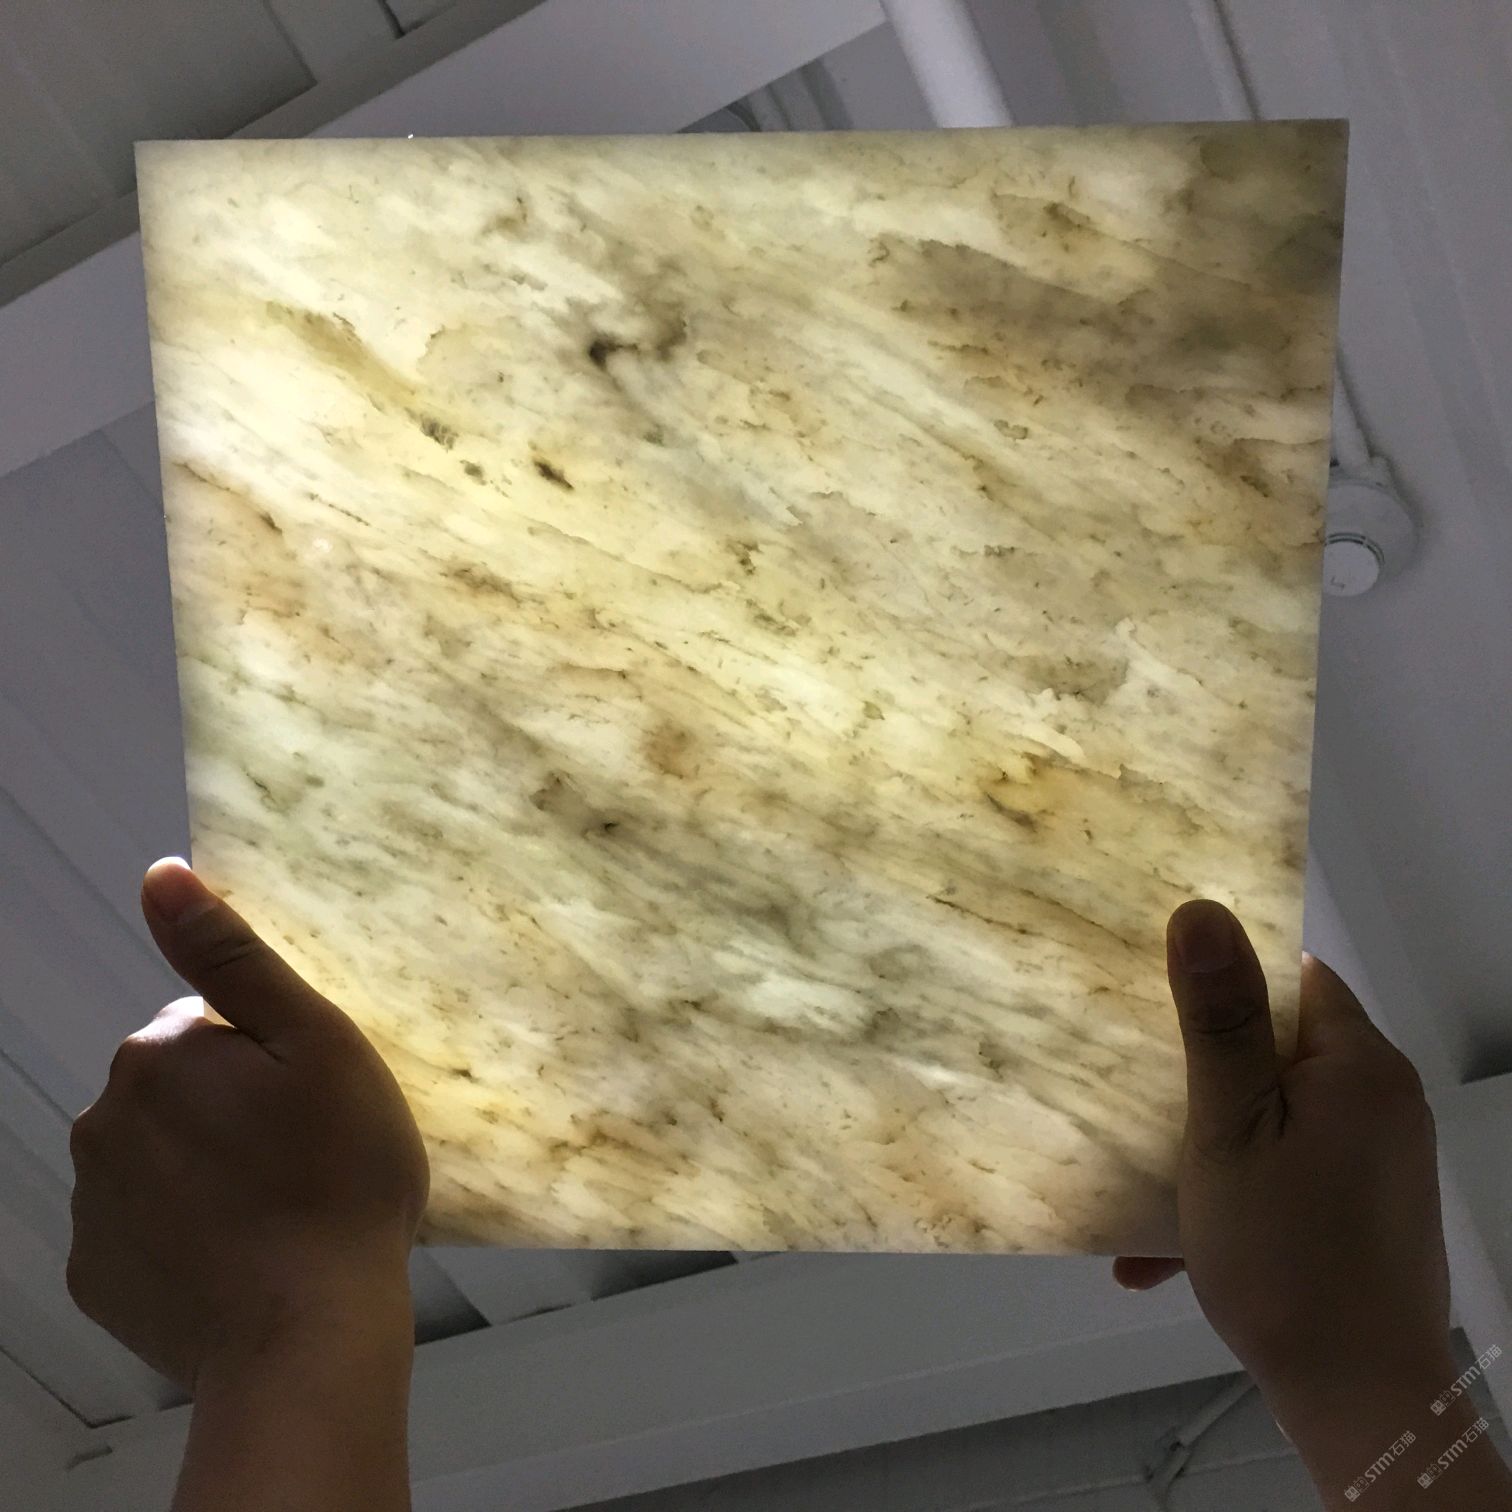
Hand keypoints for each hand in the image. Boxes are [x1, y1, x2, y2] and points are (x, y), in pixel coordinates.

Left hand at [68, 857, 430, 1395]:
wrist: (306, 1338)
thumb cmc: (336, 1181)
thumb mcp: (317, 1045)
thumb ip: (233, 957)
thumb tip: (160, 876)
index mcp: (159, 1053)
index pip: (209, 1024)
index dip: (269, 1058)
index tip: (310, 1104)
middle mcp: (102, 1118)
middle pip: (177, 1088)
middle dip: (230, 1108)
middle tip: (302, 1156)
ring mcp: (92, 1203)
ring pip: (156, 1156)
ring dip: (204, 1168)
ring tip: (275, 1212)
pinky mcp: (96, 1276)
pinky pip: (140, 1228)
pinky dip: (181, 1234)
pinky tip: (236, 1258)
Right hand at [1113, 899, 1450, 1400]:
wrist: (1361, 1404)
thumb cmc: (1288, 1258)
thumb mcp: (1230, 1131)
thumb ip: (1218, 1021)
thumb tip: (1202, 910)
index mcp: (1358, 1066)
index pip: (1290, 978)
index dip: (1221, 980)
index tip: (1149, 999)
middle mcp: (1382, 1102)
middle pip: (1277, 1049)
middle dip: (1197, 1074)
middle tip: (1126, 1093)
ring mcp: (1378, 1160)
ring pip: (1273, 1117)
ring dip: (1203, 1145)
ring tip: (1135, 1182)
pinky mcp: (1366, 1210)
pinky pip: (1286, 1173)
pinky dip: (1232, 1194)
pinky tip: (1163, 1250)